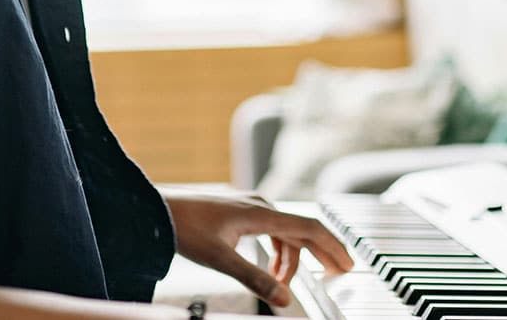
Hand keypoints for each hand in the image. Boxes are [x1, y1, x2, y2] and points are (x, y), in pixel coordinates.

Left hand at [164, 189, 353, 307]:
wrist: (158, 211)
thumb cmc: (185, 229)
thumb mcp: (222, 260)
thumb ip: (255, 279)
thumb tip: (284, 299)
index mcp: (262, 213)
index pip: (309, 228)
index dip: (332, 246)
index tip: (349, 263)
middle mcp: (261, 206)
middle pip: (303, 229)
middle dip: (322, 252)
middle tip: (339, 273)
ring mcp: (251, 208)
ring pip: (286, 233)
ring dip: (293, 258)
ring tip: (287, 284)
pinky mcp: (241, 213)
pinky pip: (272, 231)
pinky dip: (278, 251)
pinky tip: (272, 268)